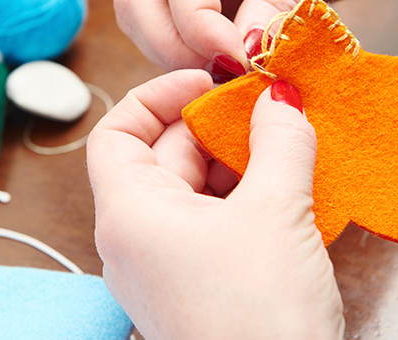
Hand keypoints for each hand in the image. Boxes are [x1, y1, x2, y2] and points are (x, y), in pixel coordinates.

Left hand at [87, 70, 343, 338]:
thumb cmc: (254, 320)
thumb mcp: (274, 215)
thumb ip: (279, 144)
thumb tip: (279, 101)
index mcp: (127, 213)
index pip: (115, 132)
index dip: (153, 96)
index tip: (202, 82)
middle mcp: (134, 235)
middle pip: (161, 155)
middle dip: (213, 128)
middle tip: (263, 111)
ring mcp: (163, 261)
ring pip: (191, 187)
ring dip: (235, 162)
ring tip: (282, 148)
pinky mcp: (194, 280)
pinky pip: (210, 220)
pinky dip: (242, 197)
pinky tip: (282, 189)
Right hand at [114, 0, 397, 75]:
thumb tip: (241, 53)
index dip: (198, 24)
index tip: (239, 61)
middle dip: (172, 45)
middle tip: (221, 75)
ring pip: (147, 20)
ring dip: (179, 55)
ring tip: (230, 74)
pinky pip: (176, 32)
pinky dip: (196, 57)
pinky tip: (230, 68)